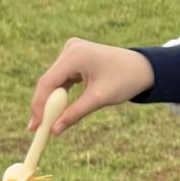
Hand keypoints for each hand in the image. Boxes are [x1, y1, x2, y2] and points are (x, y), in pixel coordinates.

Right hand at [30, 39, 155, 134]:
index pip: (48, 82)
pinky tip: (54, 112)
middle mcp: (70, 49)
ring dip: (50, 102)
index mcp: (75, 55)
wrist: (144, 68)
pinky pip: (62, 79)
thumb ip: (74, 114)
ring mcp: (72, 52)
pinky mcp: (75, 58)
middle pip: (48, 81)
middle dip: (43, 106)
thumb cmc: (125, 80)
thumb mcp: (99, 99)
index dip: (39, 106)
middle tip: (35, 129)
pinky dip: (59, 95)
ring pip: (53, 81)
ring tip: (42, 124)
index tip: (35, 127)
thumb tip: (54, 131)